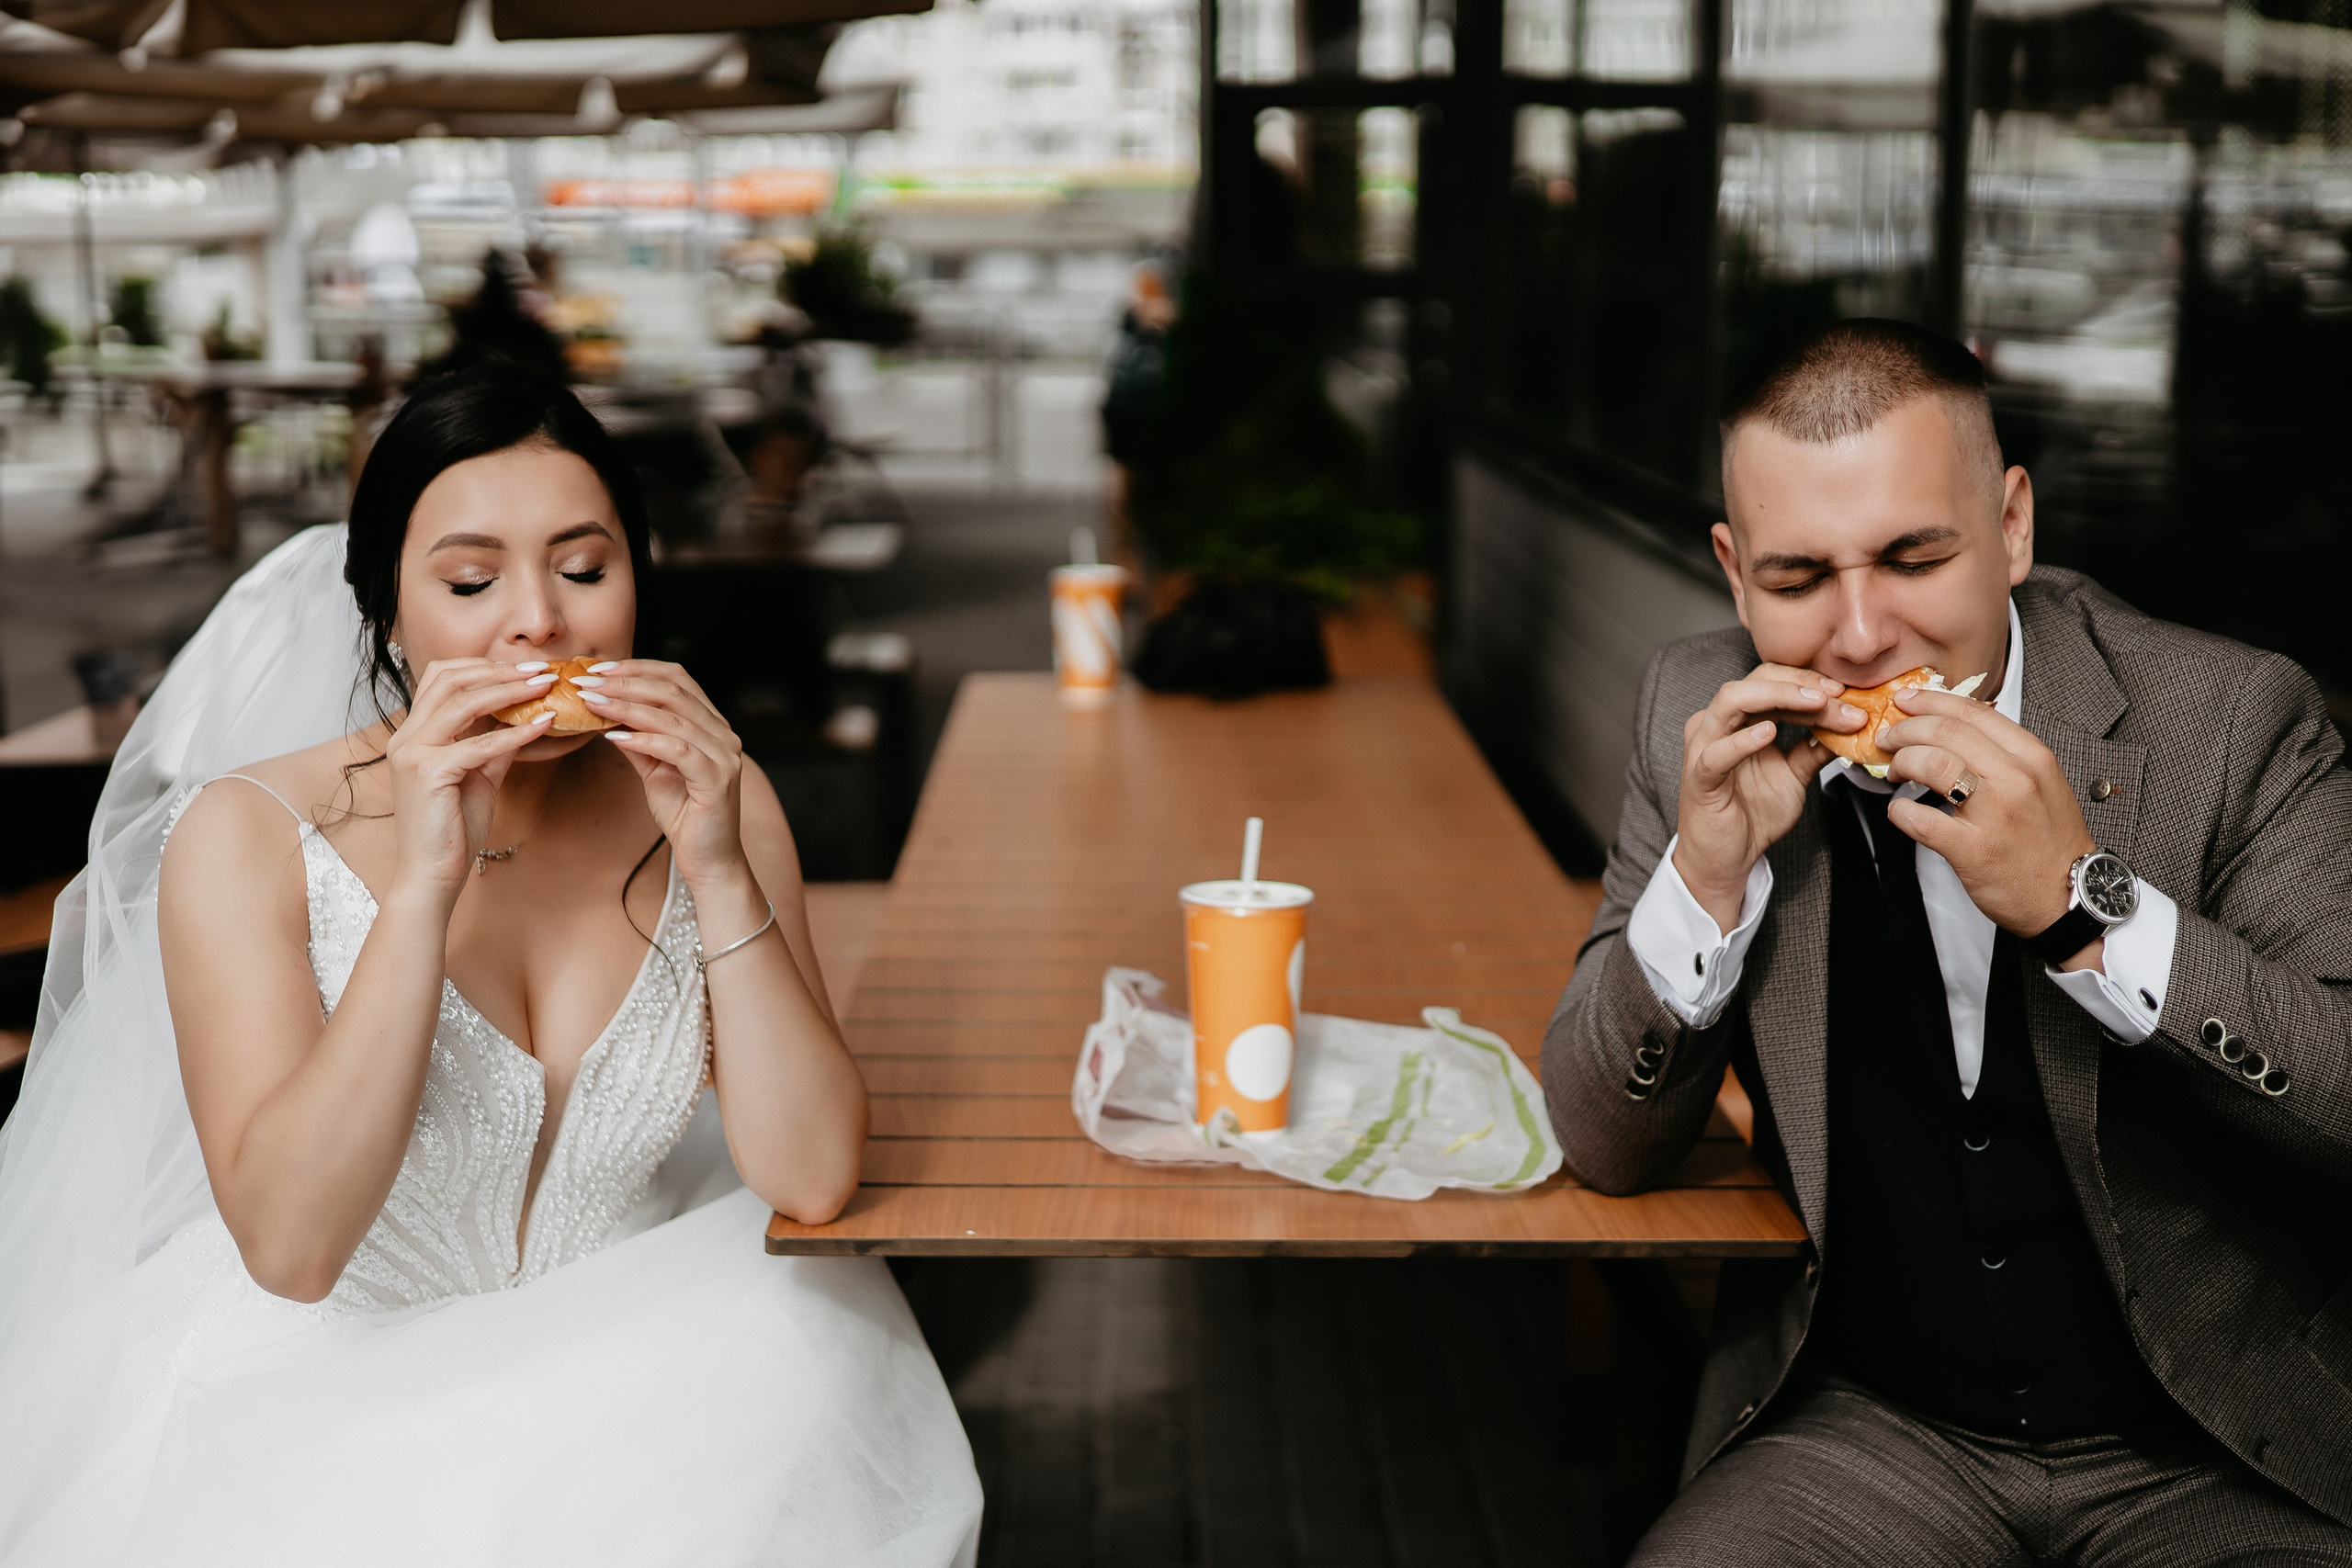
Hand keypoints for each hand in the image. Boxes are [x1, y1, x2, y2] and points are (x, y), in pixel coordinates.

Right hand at [384, 659, 557, 901]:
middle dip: (499, 671)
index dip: (484, 667)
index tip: (524, 669)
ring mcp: (412, 752)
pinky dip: (515, 733)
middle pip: (449, 679)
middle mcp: (406, 737)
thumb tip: (525, 718)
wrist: (432, 874)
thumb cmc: (452, 829)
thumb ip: (495, 745)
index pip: (441, 678)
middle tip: (541, 671)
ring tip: (545, 687)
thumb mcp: (479, 775)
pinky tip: (543, 726)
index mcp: (413, 734)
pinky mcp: (428, 773)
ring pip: (462, 702)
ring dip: (509, 691)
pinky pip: (480, 743)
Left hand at [574, 661, 749, 889]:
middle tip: (585, 682)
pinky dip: (644, 738)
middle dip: (625, 682)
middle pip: (673, 691)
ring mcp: (724, 756)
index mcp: (712, 725)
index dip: (637, 668)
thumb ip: (637, 738)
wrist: (708, 859)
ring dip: (626, 706)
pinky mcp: (717, 779)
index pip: (677, 679)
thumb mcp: (654, 769)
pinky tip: (614, 736)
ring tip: (591, 703)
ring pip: (673, 717)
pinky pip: (677, 749)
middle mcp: (723, 734)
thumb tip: (603, 712)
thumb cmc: (685, 815)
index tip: (598, 669)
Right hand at [1673, 665, 1859, 933]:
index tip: (1848, 693)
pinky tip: (1769, 733)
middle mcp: (1717, 724)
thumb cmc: (1751, 813)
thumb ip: (1815, 747)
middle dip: (1801, 684)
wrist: (1727, 858)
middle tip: (1839, 695)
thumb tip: (1851, 725)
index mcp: (1738, 719)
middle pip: (1755, 680)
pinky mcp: (1699, 778)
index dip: (1809, 681)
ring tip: (1816, 704)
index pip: (1772, 681)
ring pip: (1731, 700)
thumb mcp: (1794, 773)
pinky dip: (1742, 740)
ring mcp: (1704, 747)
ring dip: (1779, 697)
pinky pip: (1716, 753)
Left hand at [1879, 687, 2095, 939]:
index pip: (1973, 712)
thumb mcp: (2041, 782)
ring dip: (1901, 762)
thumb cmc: (2048, 840)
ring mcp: (1995, 814)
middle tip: (1888, 739)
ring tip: (1893, 771)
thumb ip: (2003, 752)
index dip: (1930, 701)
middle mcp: (2016, 779)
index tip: (1904, 702)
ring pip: (1932, 765)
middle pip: (1946, 732)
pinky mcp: (1973, 850)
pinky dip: (1899, 811)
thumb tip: (1953, 725)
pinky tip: (1899, 811)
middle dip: (1905, 730)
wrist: (2068, 896)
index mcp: (2033, 757)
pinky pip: (1920, 819)